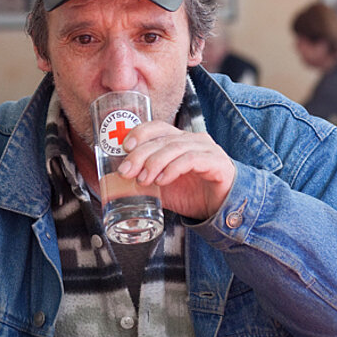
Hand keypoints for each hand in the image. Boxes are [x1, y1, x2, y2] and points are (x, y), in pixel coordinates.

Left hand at [118, 120, 235, 219]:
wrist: (221, 209)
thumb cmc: (191, 194)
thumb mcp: (160, 189)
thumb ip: (142, 183)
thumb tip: (115, 184)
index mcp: (178, 140)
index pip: (157, 127)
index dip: (139, 133)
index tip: (123, 147)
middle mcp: (192, 140)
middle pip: (162, 138)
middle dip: (140, 155)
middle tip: (126, 172)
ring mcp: (206, 149)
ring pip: (175, 147)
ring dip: (154, 163)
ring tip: (142, 179)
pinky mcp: (217, 163)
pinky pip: (192, 159)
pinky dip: (173, 169)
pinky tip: (162, 180)